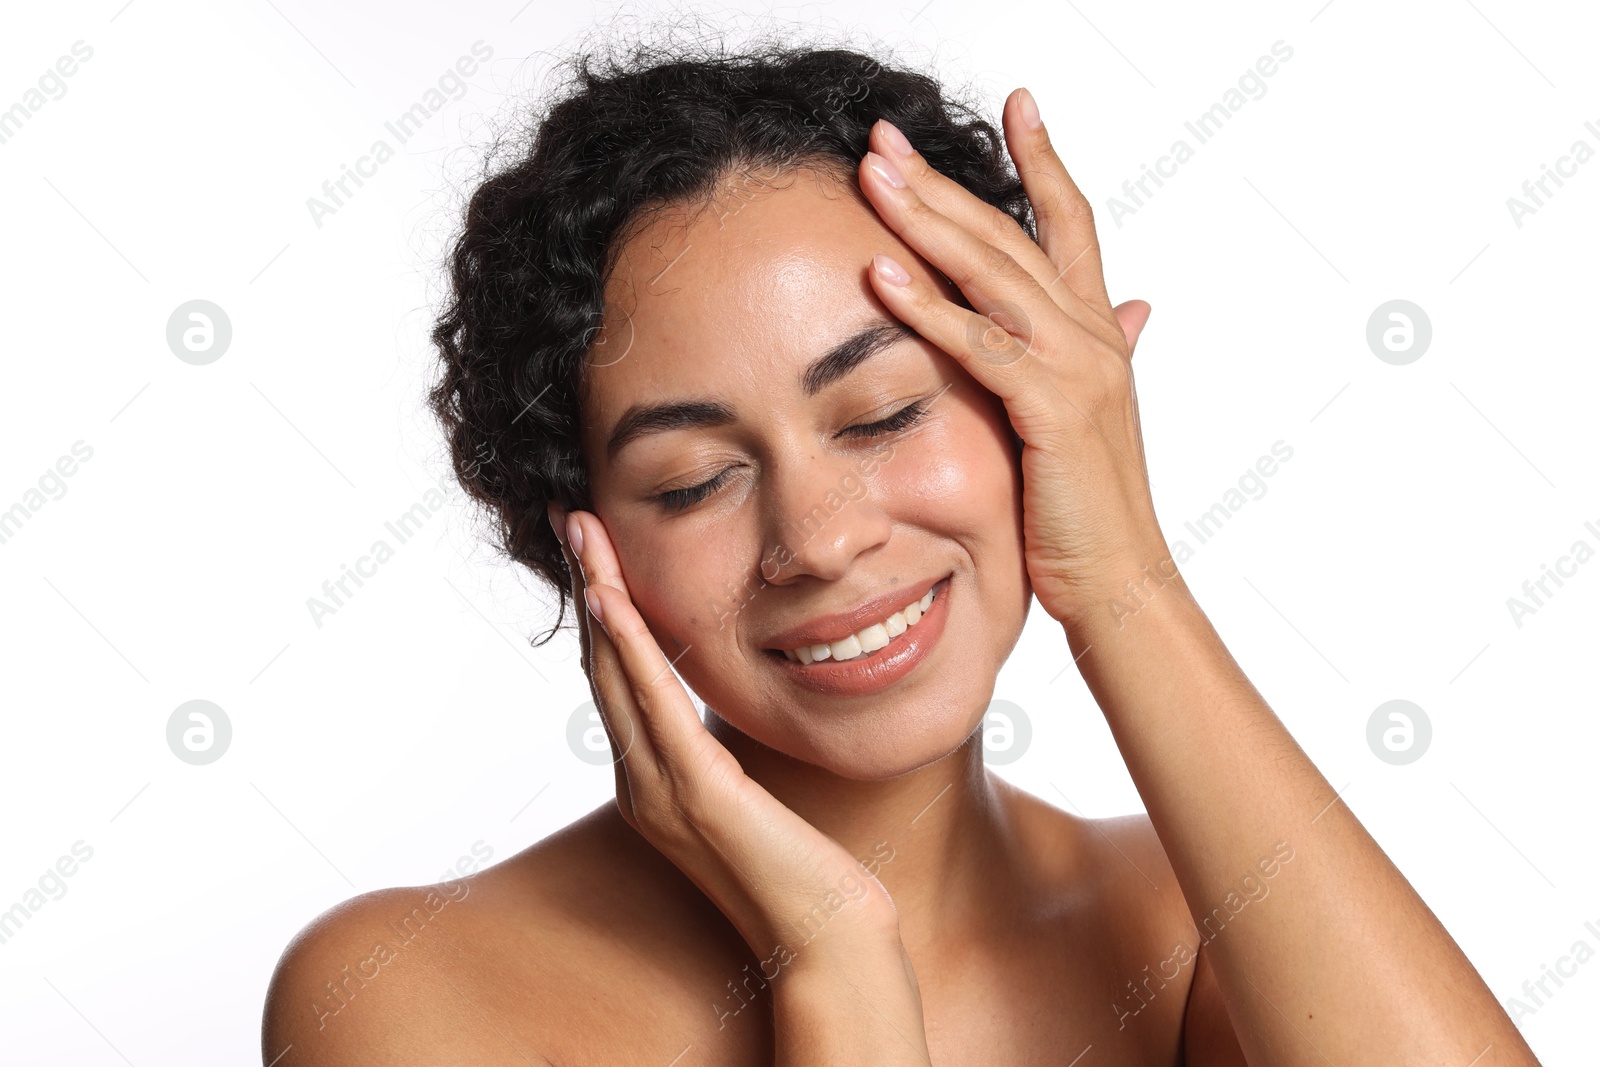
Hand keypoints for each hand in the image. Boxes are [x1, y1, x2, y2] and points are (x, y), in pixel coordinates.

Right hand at [545, 502, 907, 965]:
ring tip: (582, 534)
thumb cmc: (802, 873)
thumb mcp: (750, 795)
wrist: (827, 943)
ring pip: (616, 675)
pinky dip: (629, 648)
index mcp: (653, 783)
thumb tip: (717, 707)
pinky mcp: (699, 795)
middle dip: (588, 584)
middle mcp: (643, 785)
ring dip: (599, 597)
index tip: (593, 548)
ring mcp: (663, 793)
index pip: (618, 680)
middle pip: (602, 665)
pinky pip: (654, 707)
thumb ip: (720, 753)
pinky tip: (613, 600)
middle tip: (569, 517)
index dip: (602, 610)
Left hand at [858, 88, 1166, 628]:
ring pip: (992, 273)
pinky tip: (878, 272)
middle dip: (943, 179)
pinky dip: (927, 306)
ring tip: (871, 175)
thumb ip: (1105, 354)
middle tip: (883, 135)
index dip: (1045, 160)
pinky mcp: (1051, 409)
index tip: (1018, 102)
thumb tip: (1134, 310)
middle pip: (1010, 233)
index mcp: (1096, 334)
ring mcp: (1075, 368)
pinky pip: (979, 345)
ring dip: (925, 219)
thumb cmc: (1092, 511)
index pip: (1070, 223)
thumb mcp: (1094, 419)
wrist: (1122, 582)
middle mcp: (1091, 335)